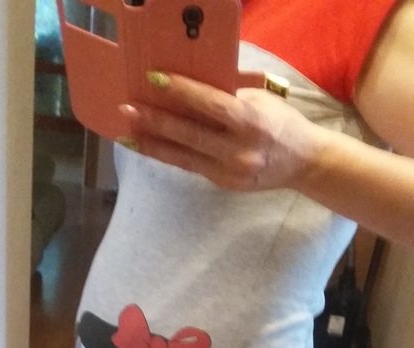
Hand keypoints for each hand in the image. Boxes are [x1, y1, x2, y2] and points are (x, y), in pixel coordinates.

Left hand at [119, 73, 320, 191]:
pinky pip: (192, 167)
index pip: (211, 104)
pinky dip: (170, 156)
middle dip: (156, 121)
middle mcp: (240, 149)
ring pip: (184, 157)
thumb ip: (229, 98)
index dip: (181, 92)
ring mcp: (231, 171)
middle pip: (190, 134)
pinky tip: (150, 147)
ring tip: (127, 136)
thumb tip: (189, 90)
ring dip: (153, 145)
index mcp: (251, 121)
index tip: (154, 79)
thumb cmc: (281, 124)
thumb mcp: (261, 102)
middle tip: (127, 110)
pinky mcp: (225, 184)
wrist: (304, 163)